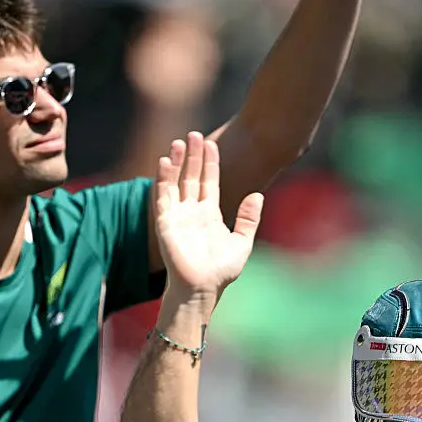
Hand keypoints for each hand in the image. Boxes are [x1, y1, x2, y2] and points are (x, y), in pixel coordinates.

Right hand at [155, 132, 263, 300]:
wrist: (203, 288)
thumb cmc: (221, 271)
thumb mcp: (242, 242)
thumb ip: (249, 219)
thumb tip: (257, 195)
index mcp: (210, 214)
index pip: (209, 181)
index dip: (210, 162)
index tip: (211, 142)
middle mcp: (192, 211)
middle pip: (192, 176)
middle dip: (193, 155)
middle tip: (195, 133)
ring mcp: (177, 215)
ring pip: (176, 182)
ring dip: (177, 162)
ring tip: (179, 141)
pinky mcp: (165, 222)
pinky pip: (163, 196)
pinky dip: (163, 179)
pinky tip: (164, 161)